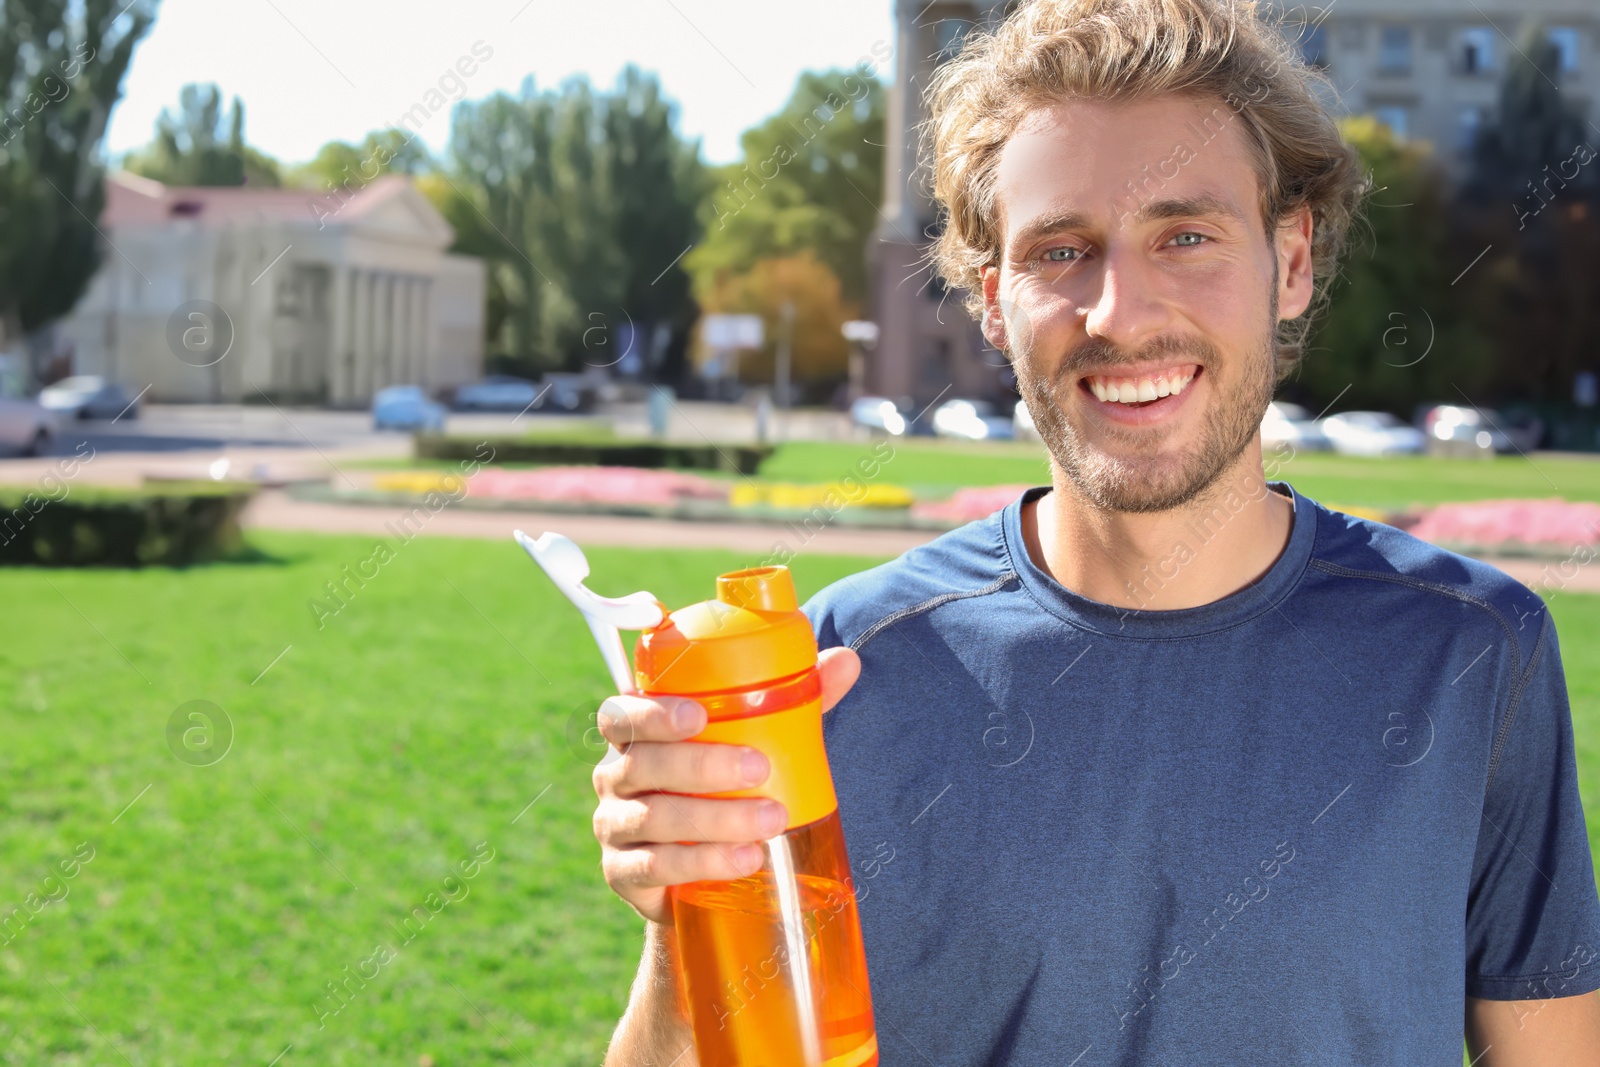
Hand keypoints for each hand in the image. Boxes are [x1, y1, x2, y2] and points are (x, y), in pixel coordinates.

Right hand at [590, 646, 861, 924]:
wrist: (706, 873)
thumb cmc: (729, 788)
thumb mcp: (759, 742)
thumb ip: (794, 701)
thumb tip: (846, 661)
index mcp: (636, 736)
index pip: (621, 714)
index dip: (652, 713)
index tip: (699, 715)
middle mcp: (615, 778)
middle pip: (641, 765)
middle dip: (700, 765)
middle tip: (759, 769)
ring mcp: (614, 828)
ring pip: (651, 819)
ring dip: (712, 819)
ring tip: (769, 823)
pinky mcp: (623, 875)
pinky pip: (653, 868)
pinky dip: (702, 862)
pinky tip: (745, 859)